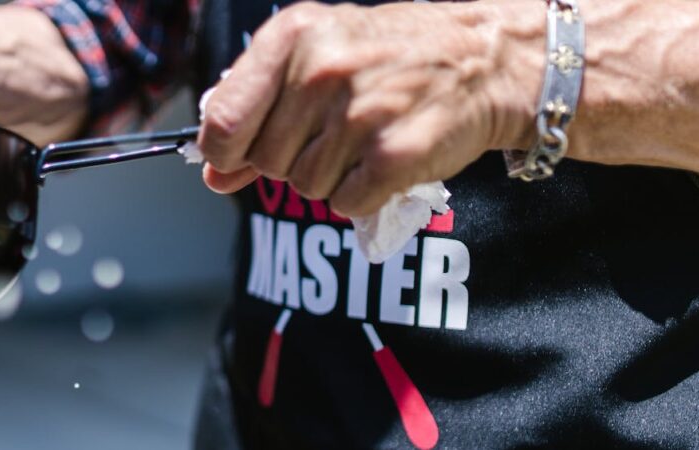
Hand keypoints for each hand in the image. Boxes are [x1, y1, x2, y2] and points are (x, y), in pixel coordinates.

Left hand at [196, 1, 541, 215]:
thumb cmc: (389, 57)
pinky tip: (384, 159)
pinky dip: (363, 194)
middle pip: (266, 161)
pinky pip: (346, 203)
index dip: (223, 151)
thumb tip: (213, 175)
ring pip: (305, 187)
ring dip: (331, 176)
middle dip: (292, 159)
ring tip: (364, 138)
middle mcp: (322, 71)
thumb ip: (257, 113)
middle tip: (333, 131)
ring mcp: (359, 114)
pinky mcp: (394, 155)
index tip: (236, 155)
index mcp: (292, 37)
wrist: (485, 60)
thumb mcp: (315, 59)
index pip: (223, 120)